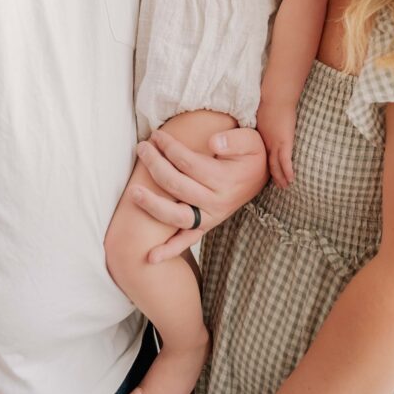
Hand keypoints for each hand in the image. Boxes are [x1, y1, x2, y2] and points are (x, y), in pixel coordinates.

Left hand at [131, 126, 267, 261]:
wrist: (260, 177)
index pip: (188, 163)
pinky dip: (169, 250)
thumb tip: (213, 143)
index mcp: (224, 180)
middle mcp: (216, 202)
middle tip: (141, 148)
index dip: (170, 148)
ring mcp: (210, 217)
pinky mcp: (206, 226)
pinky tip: (151, 258)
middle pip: (177, 185)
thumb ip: (233, 140)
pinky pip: (187, 240)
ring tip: (133, 193)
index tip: (157, 135)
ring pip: (177, 216)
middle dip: (155, 165)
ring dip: (152, 205)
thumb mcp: (250, 141)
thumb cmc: (251, 156)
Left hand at [256, 98, 295, 188]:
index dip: (264, 164)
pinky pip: (286, 160)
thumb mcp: (262, 113)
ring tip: (285, 186)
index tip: (265, 173)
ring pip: (276, 165)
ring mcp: (275, 142)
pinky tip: (291, 180)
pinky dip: (287, 171)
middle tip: (276, 185)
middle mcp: (267, 142)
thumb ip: (263, 121)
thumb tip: (263, 121)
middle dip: (272, 174)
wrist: (275, 96)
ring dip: (280, 176)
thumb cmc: (269, 100)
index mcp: (261, 136)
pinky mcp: (284, 141)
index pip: (262, 154)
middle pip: (268, 162)